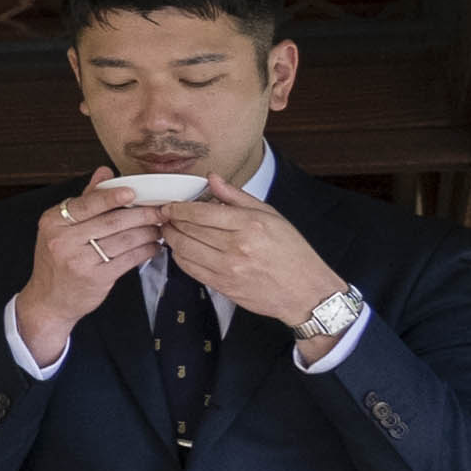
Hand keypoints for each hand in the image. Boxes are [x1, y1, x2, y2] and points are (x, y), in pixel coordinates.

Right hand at [15, 170, 166, 362]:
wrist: (48, 300)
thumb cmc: (57, 262)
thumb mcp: (60, 229)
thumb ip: (85, 200)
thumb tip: (105, 172)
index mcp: (53, 222)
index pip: (87, 204)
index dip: (112, 197)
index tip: (134, 192)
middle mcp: (62, 240)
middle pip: (110, 222)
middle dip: (141, 215)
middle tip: (159, 211)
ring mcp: (78, 260)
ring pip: (123, 240)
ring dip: (147, 233)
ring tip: (159, 228)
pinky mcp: (96, 278)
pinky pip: (128, 259)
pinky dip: (145, 251)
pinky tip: (153, 246)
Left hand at [159, 180, 345, 338]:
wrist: (306, 291)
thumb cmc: (292, 252)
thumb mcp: (271, 216)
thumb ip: (237, 197)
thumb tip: (211, 179)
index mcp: (249, 224)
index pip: (200, 212)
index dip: (178, 208)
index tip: (170, 205)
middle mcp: (237, 246)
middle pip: (188, 230)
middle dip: (171, 221)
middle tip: (164, 216)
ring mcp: (228, 269)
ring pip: (184, 250)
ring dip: (171, 239)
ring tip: (170, 230)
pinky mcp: (223, 286)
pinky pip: (190, 269)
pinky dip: (180, 257)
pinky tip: (181, 249)